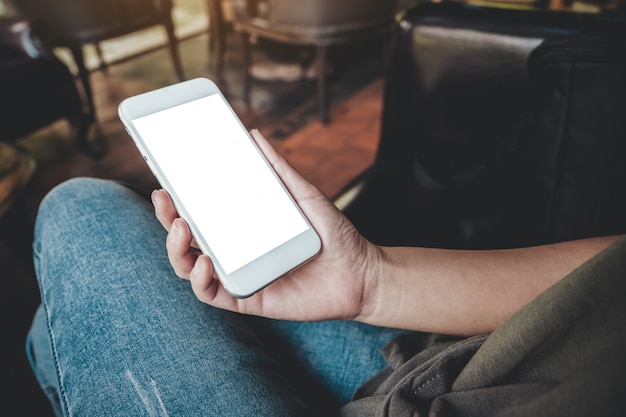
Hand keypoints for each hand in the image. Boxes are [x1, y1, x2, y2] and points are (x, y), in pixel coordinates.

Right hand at [152, 129, 379, 321]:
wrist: (360, 272)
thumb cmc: (333, 235)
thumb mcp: (303, 195)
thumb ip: (278, 169)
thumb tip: (254, 136)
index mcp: (243, 227)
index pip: (202, 213)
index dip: (179, 200)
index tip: (166, 179)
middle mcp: (236, 251)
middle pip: (189, 238)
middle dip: (168, 219)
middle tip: (166, 199)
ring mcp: (240, 275)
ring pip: (192, 267)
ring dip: (177, 249)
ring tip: (182, 227)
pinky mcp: (248, 298)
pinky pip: (214, 294)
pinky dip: (201, 280)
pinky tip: (205, 262)